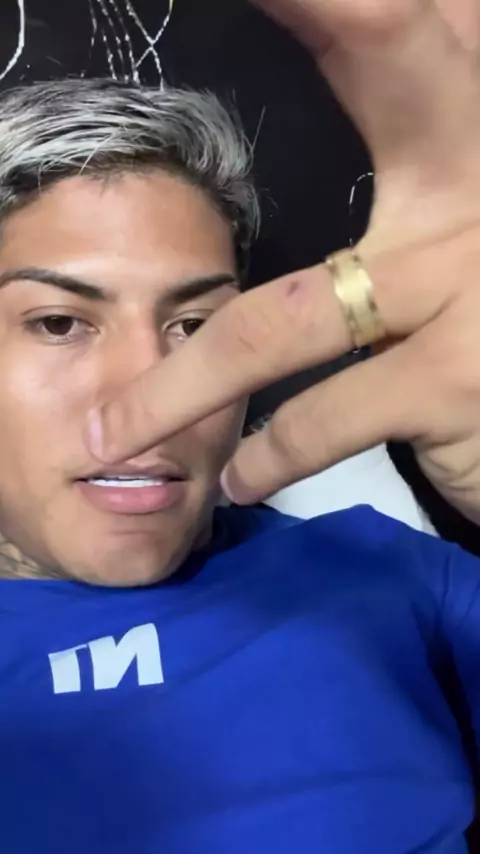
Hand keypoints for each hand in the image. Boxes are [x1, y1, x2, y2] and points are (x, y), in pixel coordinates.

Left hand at [85, 0, 479, 524]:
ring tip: (109, 431)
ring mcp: (468, 287)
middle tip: (250, 44)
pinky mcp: (457, 382)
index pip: (406, 34)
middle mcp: (476, 191)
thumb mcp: (448, 243)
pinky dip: (265, 455)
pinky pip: (324, 416)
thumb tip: (357, 44)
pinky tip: (238, 477)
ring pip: (279, 320)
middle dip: (332, 8)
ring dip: (174, 387)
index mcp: (465, 152)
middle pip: (398, 56)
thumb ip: (413, 155)